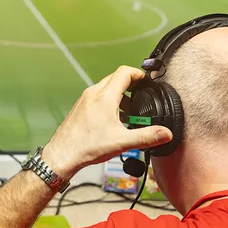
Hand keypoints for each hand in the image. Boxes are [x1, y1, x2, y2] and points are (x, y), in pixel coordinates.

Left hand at [42, 66, 172, 177]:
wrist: (62, 154)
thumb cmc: (86, 147)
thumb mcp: (122, 142)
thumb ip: (146, 137)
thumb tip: (165, 133)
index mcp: (104, 97)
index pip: (124, 72)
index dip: (139, 74)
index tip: (147, 81)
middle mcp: (93, 94)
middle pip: (116, 78)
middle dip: (131, 85)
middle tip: (141, 97)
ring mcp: (85, 100)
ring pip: (106, 88)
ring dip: (119, 95)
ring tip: (129, 113)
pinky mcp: (80, 107)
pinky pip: (97, 97)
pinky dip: (108, 102)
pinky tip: (113, 120)